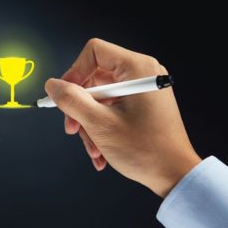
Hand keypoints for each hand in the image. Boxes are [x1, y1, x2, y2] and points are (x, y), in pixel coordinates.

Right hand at [45, 38, 201, 196]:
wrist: (174, 174)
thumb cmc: (146, 150)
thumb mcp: (99, 124)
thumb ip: (71, 100)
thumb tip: (53, 86)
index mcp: (137, 69)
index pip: (95, 52)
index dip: (74, 72)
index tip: (64, 95)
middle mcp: (143, 74)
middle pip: (95, 78)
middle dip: (80, 107)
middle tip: (73, 129)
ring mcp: (143, 91)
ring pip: (101, 98)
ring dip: (90, 124)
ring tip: (92, 148)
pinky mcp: (142, 105)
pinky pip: (112, 108)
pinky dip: (102, 127)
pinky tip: (100, 150)